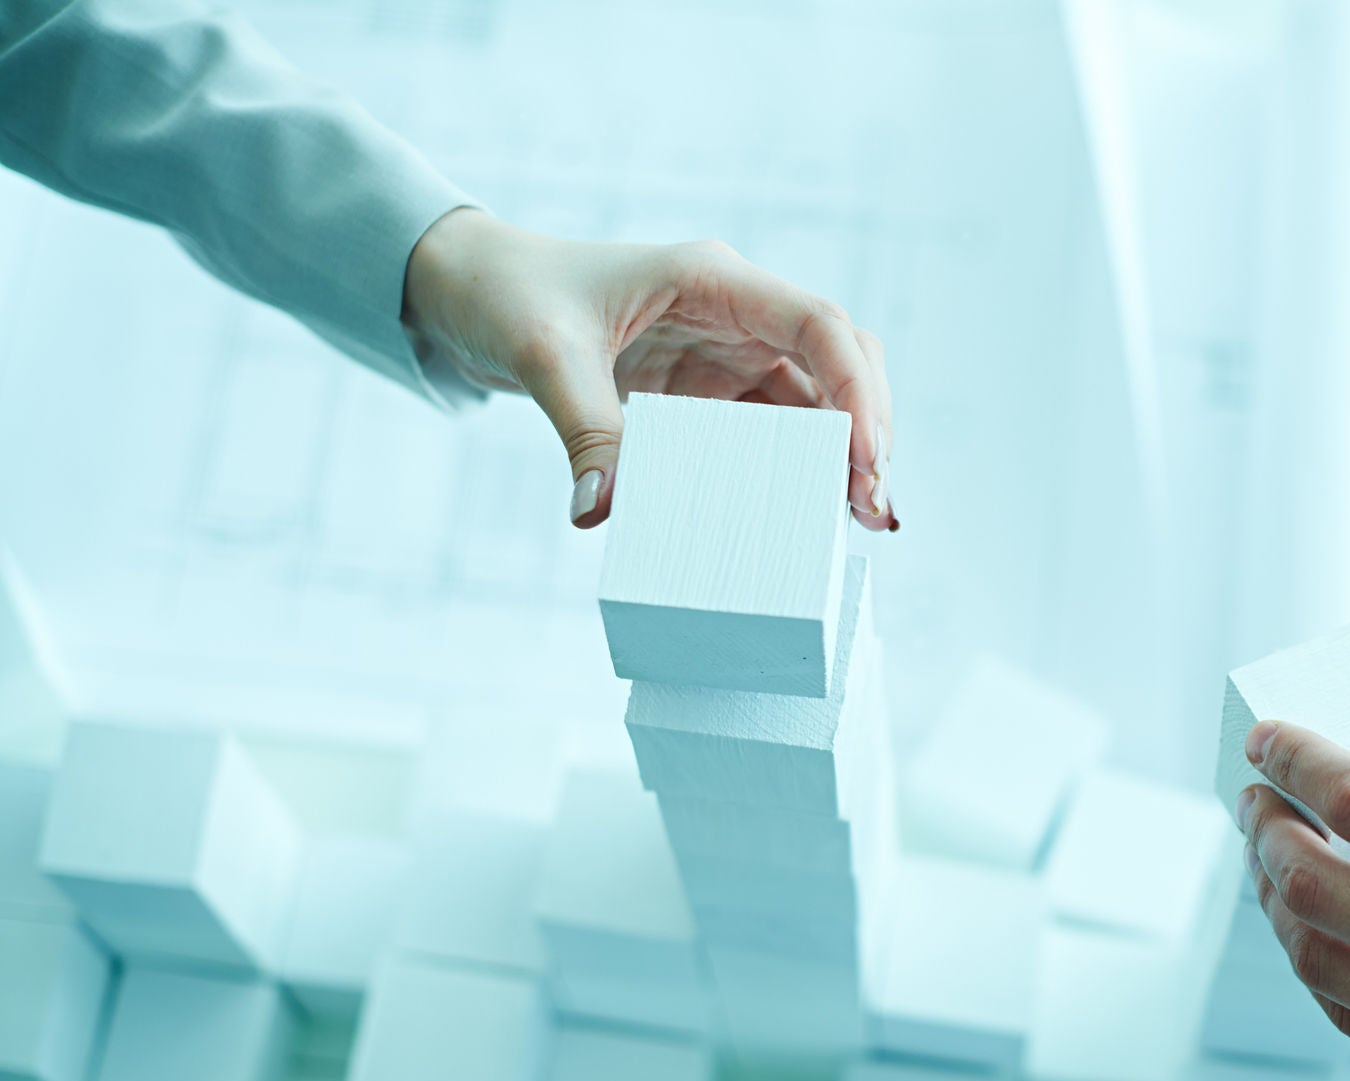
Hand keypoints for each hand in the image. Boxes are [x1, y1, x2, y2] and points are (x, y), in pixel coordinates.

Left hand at [400, 208, 894, 529]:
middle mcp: (735, 314)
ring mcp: (727, 354)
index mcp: (710, 280)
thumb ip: (584, 431)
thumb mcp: (542, 356)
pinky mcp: (709, 393)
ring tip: (861, 524)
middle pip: (839, 363)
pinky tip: (811, 517)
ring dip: (841, 459)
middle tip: (872, 508)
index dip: (854, 388)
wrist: (470, 293)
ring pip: (816, 403)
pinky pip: (771, 432)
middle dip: (867, 431)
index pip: (815, 324)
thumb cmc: (509, 296)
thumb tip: (603, 511)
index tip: (863, 457)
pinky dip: (797, 471)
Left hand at [1234, 721, 1349, 1080]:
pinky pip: (1345, 1014)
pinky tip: (1317, 933)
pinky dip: (1315, 963)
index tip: (1267, 738)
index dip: (1297, 762)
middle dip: (1264, 830)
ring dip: (1274, 899)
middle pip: (1308, 883)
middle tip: (1258, 799)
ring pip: (1311, 955)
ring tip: (1275, 861)